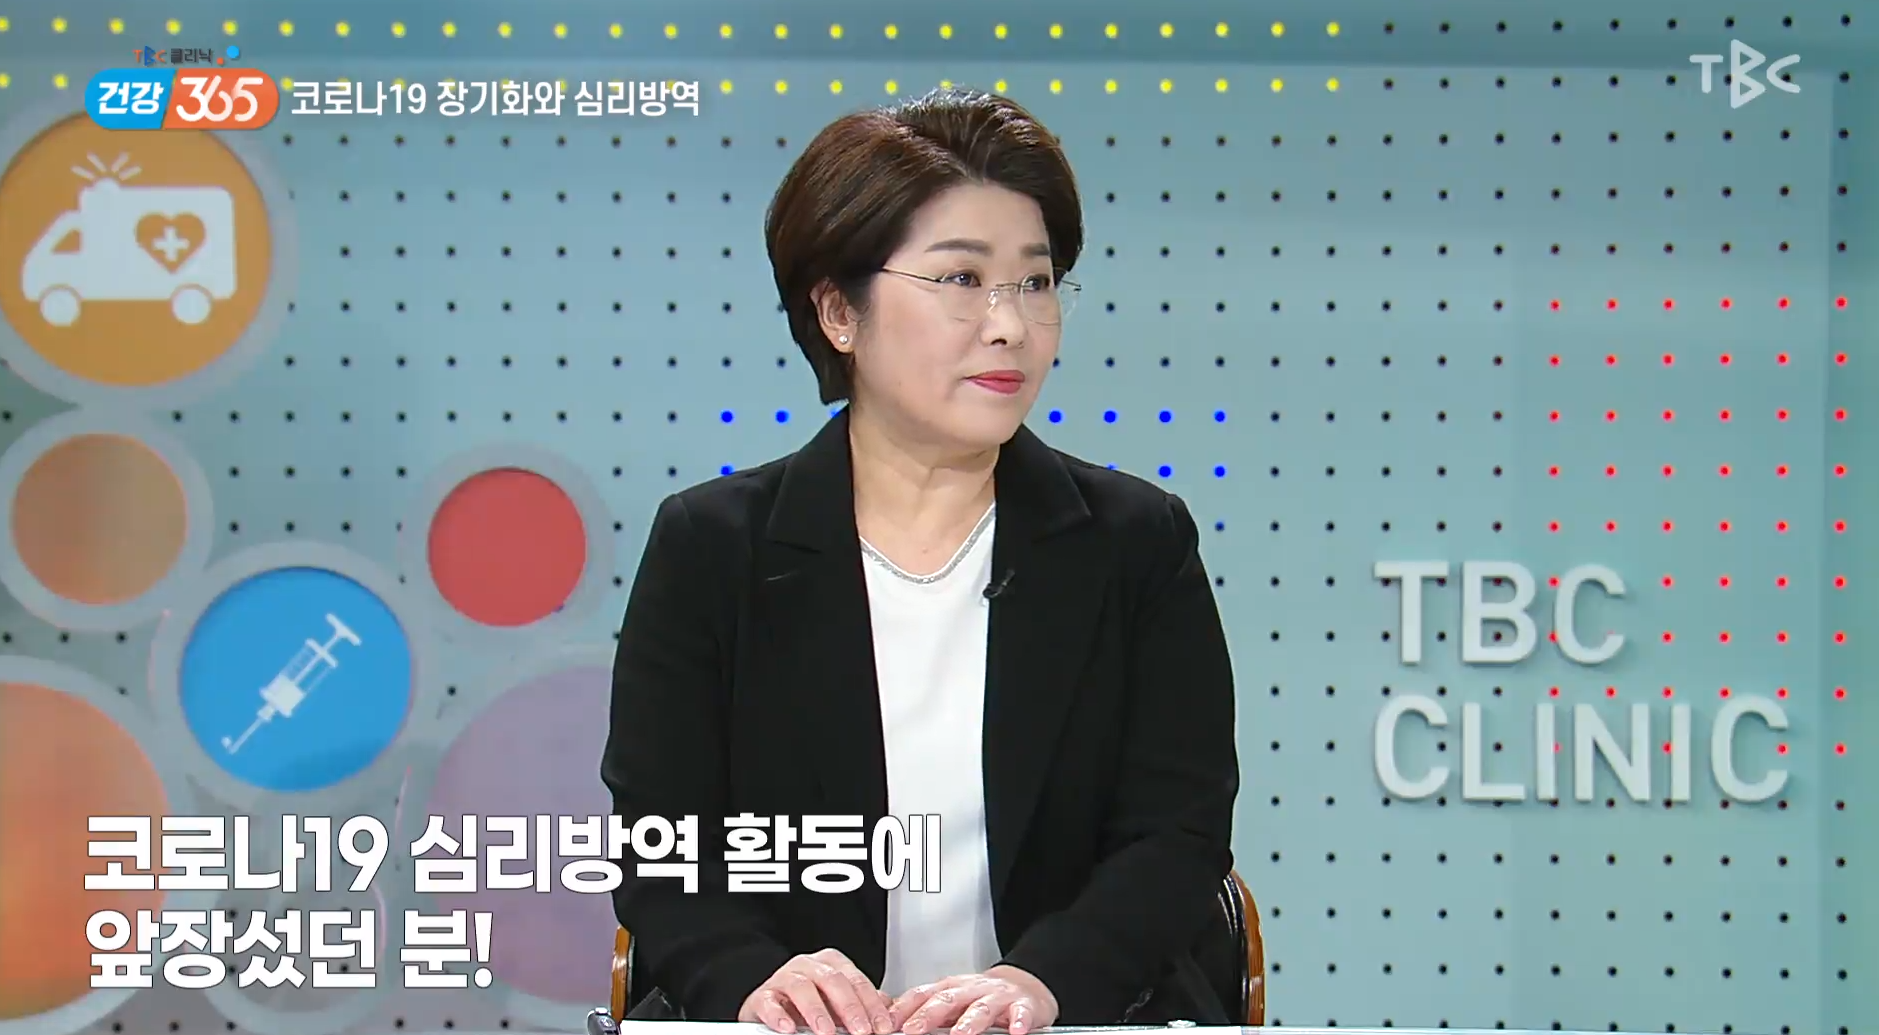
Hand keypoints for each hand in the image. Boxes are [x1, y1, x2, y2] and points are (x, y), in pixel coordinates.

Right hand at [738, 949, 895, 1034]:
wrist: (770, 1004)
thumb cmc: (810, 1004)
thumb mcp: (839, 1003)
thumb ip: (863, 1004)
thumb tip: (891, 1013)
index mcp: (831, 964)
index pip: (856, 980)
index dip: (871, 1004)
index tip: (881, 1026)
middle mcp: (807, 966)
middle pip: (832, 980)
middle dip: (850, 1007)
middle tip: (860, 1030)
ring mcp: (783, 978)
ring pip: (801, 987)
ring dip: (816, 1010)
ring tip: (826, 1031)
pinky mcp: (762, 996)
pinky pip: (769, 1002)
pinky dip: (778, 1014)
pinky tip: (788, 1027)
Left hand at [891, 966, 1058, 1034]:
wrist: (1024, 988)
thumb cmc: (981, 998)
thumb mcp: (950, 1000)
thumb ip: (922, 1007)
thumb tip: (886, 1014)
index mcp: (950, 989)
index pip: (922, 995)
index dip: (904, 1008)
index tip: (887, 1024)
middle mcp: (971, 990)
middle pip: (947, 999)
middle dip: (929, 1014)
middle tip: (914, 1030)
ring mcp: (997, 997)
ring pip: (982, 1007)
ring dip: (971, 1021)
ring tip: (961, 1034)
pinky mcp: (1022, 1006)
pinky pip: (1020, 1012)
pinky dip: (1018, 1020)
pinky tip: (1016, 1031)